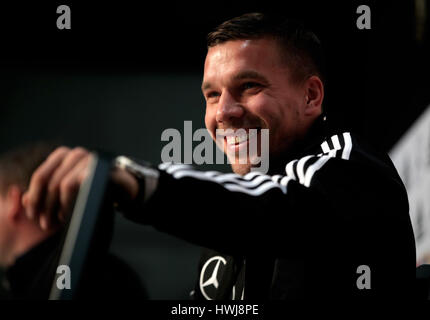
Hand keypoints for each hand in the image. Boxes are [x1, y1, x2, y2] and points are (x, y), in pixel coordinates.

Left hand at [22, 146, 138, 229]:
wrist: (127, 188)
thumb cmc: (97, 190)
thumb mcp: (69, 192)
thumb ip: (47, 194)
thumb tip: (24, 200)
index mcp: (65, 156)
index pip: (41, 176)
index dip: (34, 197)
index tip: (33, 214)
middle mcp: (75, 154)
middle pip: (47, 181)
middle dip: (44, 205)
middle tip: (45, 223)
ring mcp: (88, 159)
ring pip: (60, 184)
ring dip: (57, 206)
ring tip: (60, 220)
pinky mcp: (97, 168)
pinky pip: (74, 185)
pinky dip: (69, 203)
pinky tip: (71, 213)